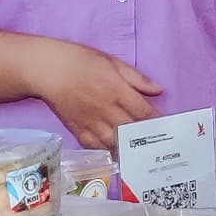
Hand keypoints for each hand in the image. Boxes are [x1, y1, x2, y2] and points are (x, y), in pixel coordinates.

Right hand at [26, 39, 163, 149]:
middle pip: (132, 130)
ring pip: (115, 142)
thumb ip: (136, 78)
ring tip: (142, 154)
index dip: (157, 121)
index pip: (144, 112)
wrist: (48, 70)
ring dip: (129, 148)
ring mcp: (91, 122)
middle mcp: (106, 110)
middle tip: (159, 144)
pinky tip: (116, 153)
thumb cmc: (81, 61)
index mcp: (117, 91)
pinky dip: (107, 151)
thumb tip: (158, 90)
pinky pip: (95, 146)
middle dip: (147, 138)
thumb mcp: (112, 62)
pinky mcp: (78, 129)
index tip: (167, 126)